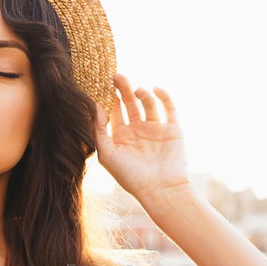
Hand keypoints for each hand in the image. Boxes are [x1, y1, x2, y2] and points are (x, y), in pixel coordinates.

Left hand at [94, 73, 190, 200]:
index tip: (102, 84)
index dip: (109, 98)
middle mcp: (138, 131)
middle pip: (129, 104)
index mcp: (121, 137)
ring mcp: (156, 129)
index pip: (114, 112)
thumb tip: (94, 106)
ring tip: (136, 91)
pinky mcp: (172, 129)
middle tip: (116, 75)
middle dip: (123, 90)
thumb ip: (99, 131)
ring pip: (148, 103)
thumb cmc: (130, 176)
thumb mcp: (107, 154)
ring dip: (142, 94)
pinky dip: (163, 97)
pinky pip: (169, 108)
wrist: (160, 189)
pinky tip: (155, 89)